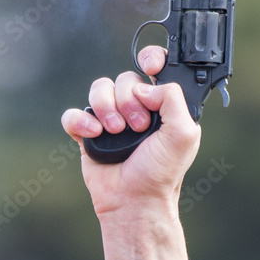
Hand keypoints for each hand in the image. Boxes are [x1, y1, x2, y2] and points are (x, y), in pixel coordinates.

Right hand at [61, 46, 200, 259]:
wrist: (134, 201)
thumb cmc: (162, 172)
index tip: (150, 66)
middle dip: (129, 99)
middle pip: (125, 78)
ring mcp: (111, 118)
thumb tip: (146, 86)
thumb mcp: (184, 134)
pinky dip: (81, 121)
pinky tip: (94, 134)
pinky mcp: (88, 132)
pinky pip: (75, 113)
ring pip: (99, 89)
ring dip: (107, 108)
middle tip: (138, 126)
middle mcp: (137, 107)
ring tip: (117, 132)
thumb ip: (174, 99)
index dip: (151, 58)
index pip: (156, 66)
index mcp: (162, 104)